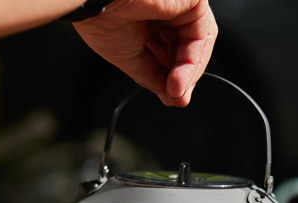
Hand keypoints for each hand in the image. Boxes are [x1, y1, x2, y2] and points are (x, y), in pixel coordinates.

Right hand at [73, 0, 216, 106]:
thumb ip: (155, 78)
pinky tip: (178, 79)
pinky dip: (192, 61)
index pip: (172, 50)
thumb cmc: (102, 19)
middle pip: (188, 48)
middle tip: (176, 97)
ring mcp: (180, 2)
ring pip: (198, 44)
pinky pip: (202, 35)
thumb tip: (172, 98)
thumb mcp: (132, 59)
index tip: (171, 96)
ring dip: (188, 73)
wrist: (95, 2)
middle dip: (184, 76)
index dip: (174, 75)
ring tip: (174, 91)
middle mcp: (166, 8)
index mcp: (148, 18)